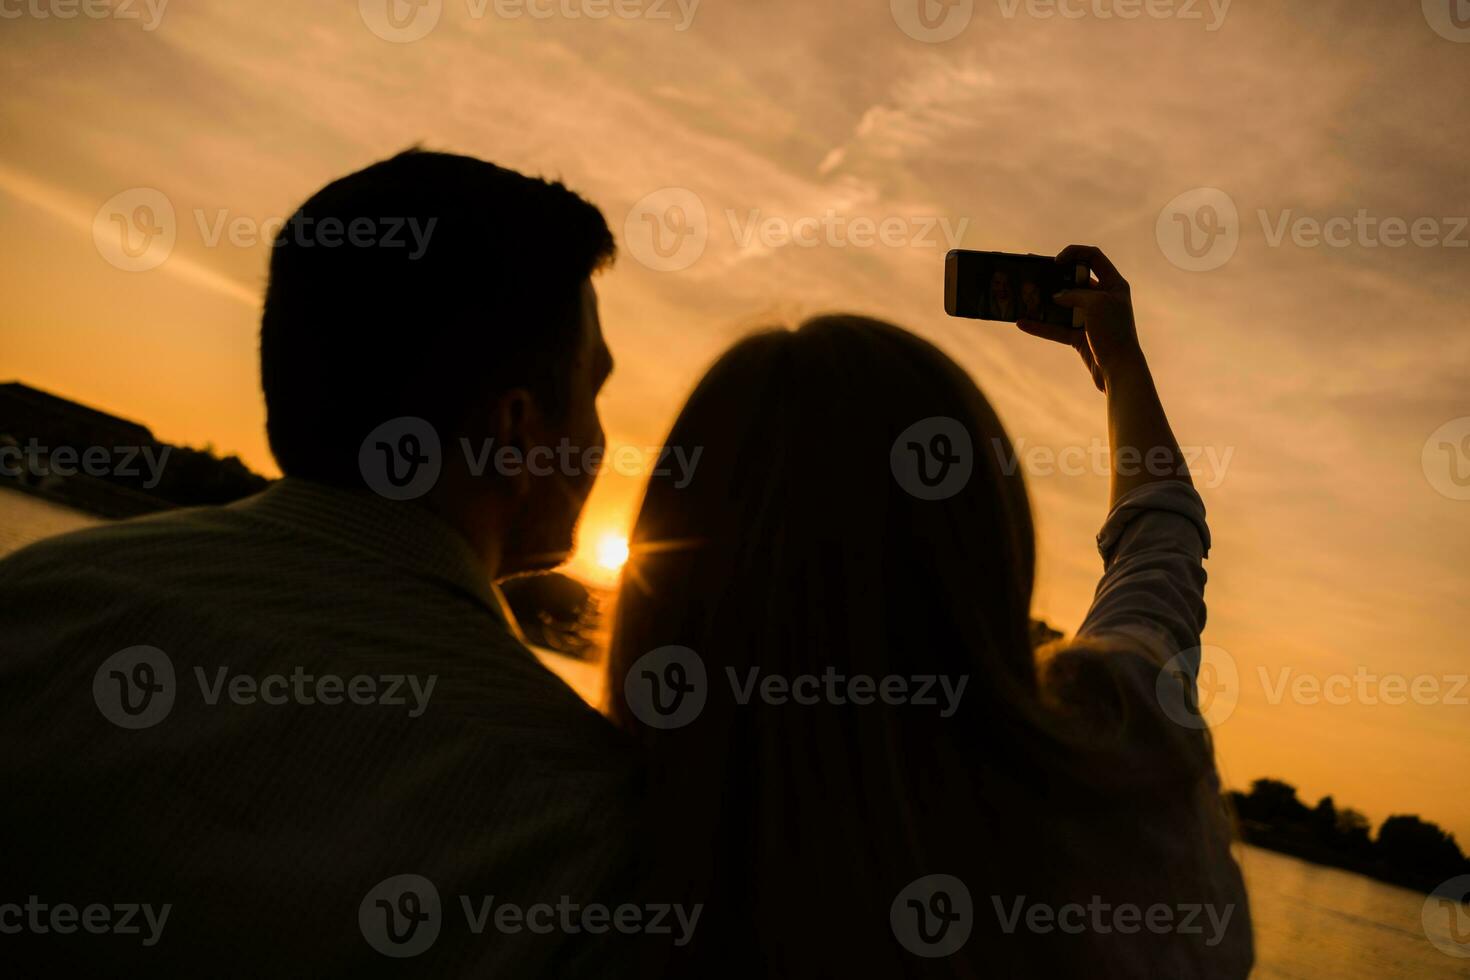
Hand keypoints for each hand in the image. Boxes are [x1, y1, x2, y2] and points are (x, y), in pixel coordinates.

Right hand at [1016, 244, 1144, 392]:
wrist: (1119, 370)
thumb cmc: (1113, 332)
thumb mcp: (1096, 304)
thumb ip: (1074, 294)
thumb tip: (1056, 297)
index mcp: (1113, 284)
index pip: (1093, 257)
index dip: (1074, 253)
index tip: (1055, 261)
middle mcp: (1103, 298)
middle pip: (1074, 280)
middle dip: (1054, 277)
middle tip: (1033, 272)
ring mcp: (1090, 318)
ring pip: (1063, 305)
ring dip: (1044, 302)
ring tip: (1024, 296)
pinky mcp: (1080, 337)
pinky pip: (1057, 328)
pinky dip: (1041, 326)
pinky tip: (1023, 323)